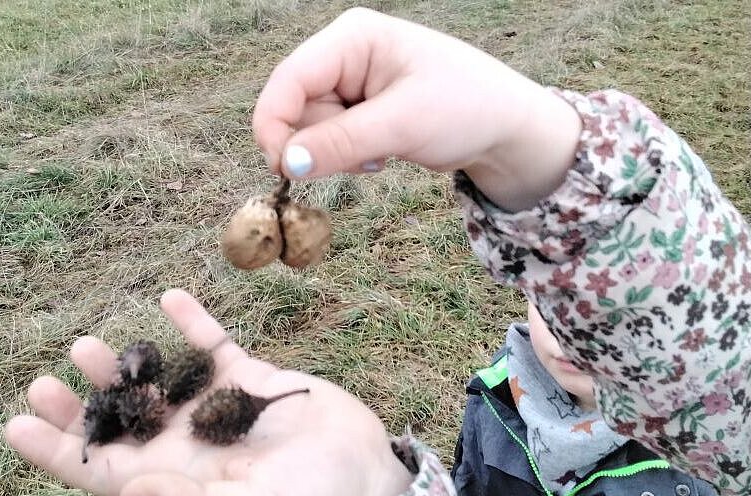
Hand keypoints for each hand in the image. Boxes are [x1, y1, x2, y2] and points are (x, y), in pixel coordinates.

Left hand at [4, 289, 413, 495]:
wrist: (366, 472)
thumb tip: (128, 493)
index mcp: (179, 481)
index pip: (103, 470)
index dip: (56, 452)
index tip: (16, 424)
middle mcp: (189, 444)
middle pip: (121, 423)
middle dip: (81, 405)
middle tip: (46, 377)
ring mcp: (217, 408)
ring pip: (158, 382)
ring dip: (123, 364)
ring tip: (86, 343)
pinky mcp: (249, 377)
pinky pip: (212, 346)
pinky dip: (190, 323)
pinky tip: (168, 299)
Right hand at [252, 7, 581, 210]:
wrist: (506, 129)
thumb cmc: (466, 109)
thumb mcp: (402, 125)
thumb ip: (341, 143)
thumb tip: (287, 165)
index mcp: (353, 37)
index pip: (289, 79)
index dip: (275, 125)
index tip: (283, 170)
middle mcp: (345, 55)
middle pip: (296, 108)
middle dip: (322, 142)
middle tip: (368, 155)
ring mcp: (351, 82)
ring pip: (311, 130)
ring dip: (339, 153)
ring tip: (384, 150)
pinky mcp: (358, 109)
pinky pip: (330, 140)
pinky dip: (351, 156)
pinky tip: (384, 152)